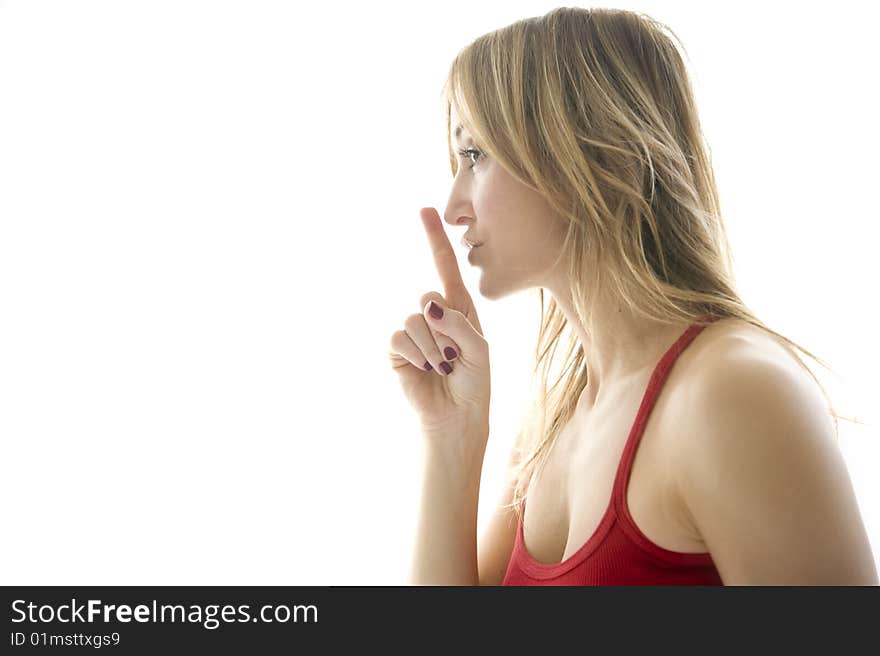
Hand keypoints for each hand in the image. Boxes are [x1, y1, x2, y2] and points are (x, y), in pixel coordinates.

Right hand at [388, 208, 490, 442]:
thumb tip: (427, 307)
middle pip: (429, 295)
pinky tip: (426, 369)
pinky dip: (417, 354)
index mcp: (459, 308)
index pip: (444, 266)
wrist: (457, 417)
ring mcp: (414, 331)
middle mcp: (434, 314)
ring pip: (415, 319)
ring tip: (442, 366)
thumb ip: (458, 322)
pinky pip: (400, 337)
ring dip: (433, 347)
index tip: (426, 209)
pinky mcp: (397, 349)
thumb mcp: (478, 348)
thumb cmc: (474, 383)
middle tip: (454, 356)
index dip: (435, 238)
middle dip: (446, 328)